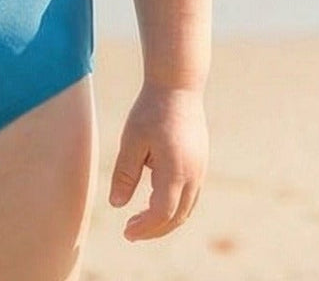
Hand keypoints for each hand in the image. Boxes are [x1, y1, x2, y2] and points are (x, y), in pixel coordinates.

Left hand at [110, 82, 207, 240]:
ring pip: (186, 208)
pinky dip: (175, 206)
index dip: (145, 228)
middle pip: (176, 217)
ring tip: (141, 220)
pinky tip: (155, 199)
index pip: (162, 214)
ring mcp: (200, 170)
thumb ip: (125, 174)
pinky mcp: (201, 162)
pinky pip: (191, 195)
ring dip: (165, 220)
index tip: (126, 232)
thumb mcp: (131, 140)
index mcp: (175, 172)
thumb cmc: (151, 110)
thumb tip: (117, 205)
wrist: (178, 85)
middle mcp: (193, 175)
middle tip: (130, 232)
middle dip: (154, 229)